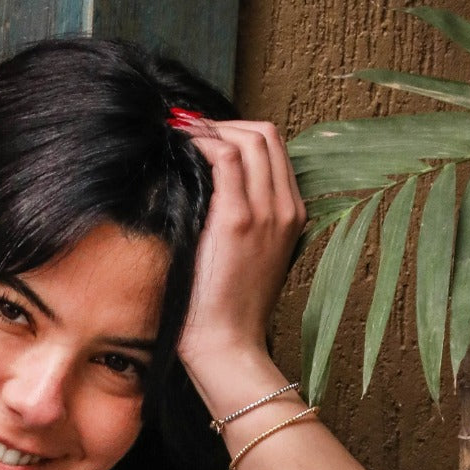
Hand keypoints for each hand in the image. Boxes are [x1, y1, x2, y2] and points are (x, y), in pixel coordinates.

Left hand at [173, 119, 305, 379]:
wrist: (228, 346)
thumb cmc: (225, 312)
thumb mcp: (246, 261)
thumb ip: (242, 225)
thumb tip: (209, 195)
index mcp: (292, 217)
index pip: (274, 150)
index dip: (237, 133)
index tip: (203, 137)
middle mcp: (285, 209)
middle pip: (265, 135)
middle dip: (223, 124)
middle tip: (186, 130)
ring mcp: (266, 212)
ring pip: (248, 138)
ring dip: (209, 129)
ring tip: (178, 135)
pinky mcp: (237, 220)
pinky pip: (225, 158)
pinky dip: (201, 143)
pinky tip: (178, 149)